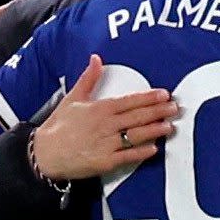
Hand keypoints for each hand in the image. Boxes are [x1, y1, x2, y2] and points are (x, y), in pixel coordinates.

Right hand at [33, 55, 178, 178]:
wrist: (44, 153)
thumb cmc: (59, 126)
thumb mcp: (73, 98)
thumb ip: (88, 78)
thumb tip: (96, 58)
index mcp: (100, 109)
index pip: (130, 101)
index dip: (149, 97)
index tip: (164, 94)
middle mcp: (106, 125)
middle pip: (138, 117)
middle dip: (158, 111)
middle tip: (175, 108)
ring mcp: (106, 144)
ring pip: (136, 135)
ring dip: (155, 130)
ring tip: (170, 126)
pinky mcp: (105, 162)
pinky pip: (127, 156)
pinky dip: (141, 152)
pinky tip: (154, 148)